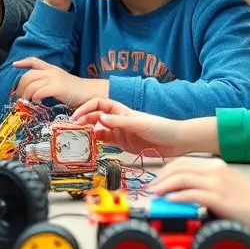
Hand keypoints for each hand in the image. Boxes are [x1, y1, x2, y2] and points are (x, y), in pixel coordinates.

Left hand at [13, 58, 106, 106]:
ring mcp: (54, 79)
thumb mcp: (61, 82)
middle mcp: (51, 71)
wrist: (91, 93)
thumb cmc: (77, 92)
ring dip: (26, 94)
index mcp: (52, 69)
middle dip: (20, 87)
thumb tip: (35, 91)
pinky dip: (34, 98)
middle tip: (20, 97)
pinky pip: (39, 92)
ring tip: (27, 101)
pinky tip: (37, 102)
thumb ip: (49, 83)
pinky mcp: (57, 88)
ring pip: (31, 84)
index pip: (34, 61)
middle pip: (28, 76)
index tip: (14, 65)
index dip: (23, 62)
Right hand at [71, 98, 196, 156]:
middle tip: (73, 129)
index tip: (76, 116)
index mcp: (121, 110)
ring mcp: (119, 132)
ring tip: (79, 137)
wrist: (176, 142)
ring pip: (98, 129)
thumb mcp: (139, 124)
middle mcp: (118, 120)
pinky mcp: (122, 143)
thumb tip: (100, 119)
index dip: (86, 108)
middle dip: (83, 120)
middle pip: (95, 116)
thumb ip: (120, 122)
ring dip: (88, 131)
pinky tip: (91, 144)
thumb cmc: (161, 127)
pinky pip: (105, 141)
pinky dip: (96, 142)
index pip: (98, 105)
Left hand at [149, 157, 249, 239]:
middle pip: (178, 168)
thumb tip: (182, 191)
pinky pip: (192, 194)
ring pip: (182, 179)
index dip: (165, 171)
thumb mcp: (225, 186)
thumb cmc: (249, 203)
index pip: (182, 162)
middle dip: (160, 178)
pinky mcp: (219, 198)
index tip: (156, 181)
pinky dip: (177, 197)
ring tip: (154, 196)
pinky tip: (169, 202)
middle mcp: (215, 170)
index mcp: (215, 165)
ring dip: (164, 187)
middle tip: (150, 189)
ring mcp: (217, 183)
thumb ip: (206, 184)